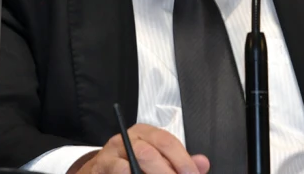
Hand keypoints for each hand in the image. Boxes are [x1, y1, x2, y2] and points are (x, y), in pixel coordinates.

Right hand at [75, 123, 209, 173]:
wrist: (102, 170)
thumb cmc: (134, 162)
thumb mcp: (158, 158)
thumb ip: (180, 161)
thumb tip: (203, 163)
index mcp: (145, 132)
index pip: (167, 141)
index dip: (182, 161)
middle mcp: (127, 138)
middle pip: (148, 153)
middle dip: (166, 173)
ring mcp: (111, 153)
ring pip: (130, 166)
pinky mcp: (100, 167)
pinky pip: (118, 172)